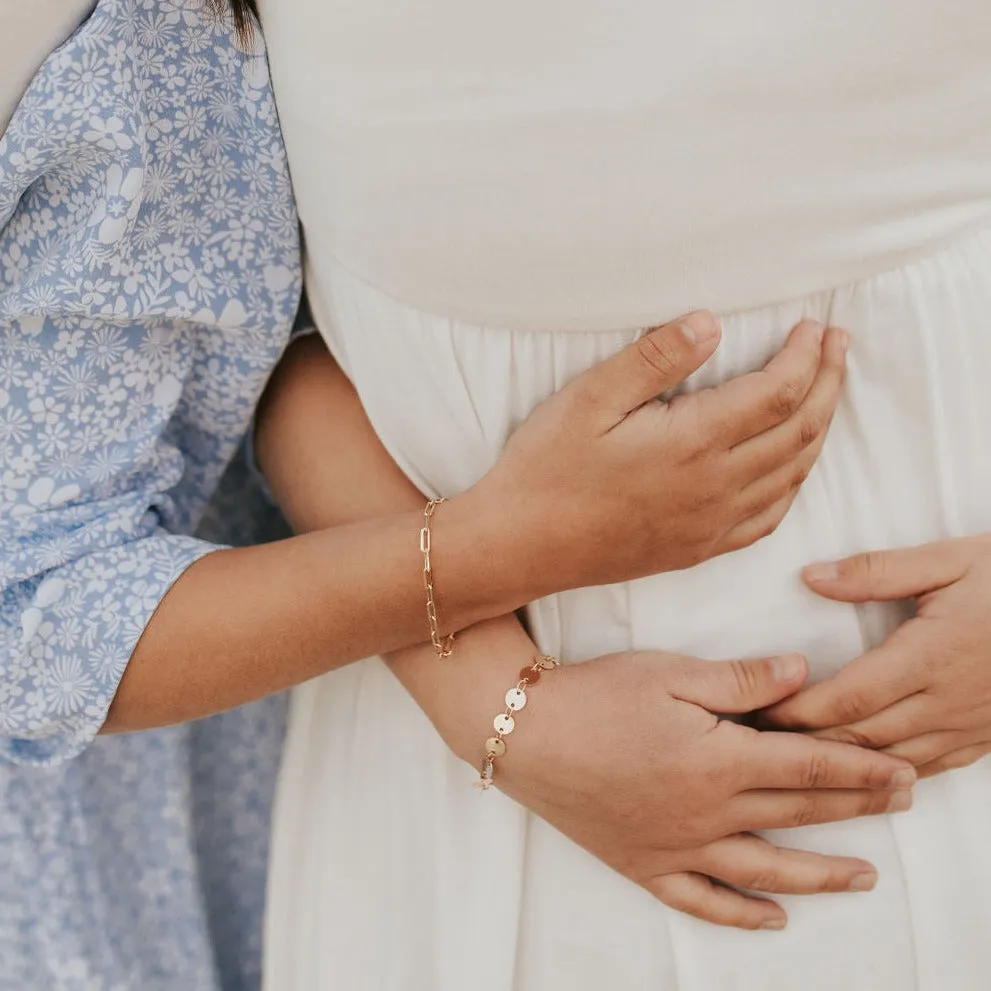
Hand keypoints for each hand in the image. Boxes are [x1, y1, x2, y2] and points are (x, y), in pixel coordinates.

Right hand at [470, 311, 847, 593]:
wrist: (518, 546)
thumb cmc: (545, 469)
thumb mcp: (588, 398)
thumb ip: (654, 358)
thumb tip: (711, 322)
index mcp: (693, 444)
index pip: (779, 391)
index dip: (806, 355)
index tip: (814, 325)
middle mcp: (715, 488)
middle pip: (801, 430)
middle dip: (828, 382)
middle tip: (838, 345)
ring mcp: (711, 525)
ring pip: (793, 474)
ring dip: (820, 427)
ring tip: (826, 392)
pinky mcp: (698, 550)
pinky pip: (769, 517)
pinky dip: (794, 482)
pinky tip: (792, 465)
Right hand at [496, 650, 913, 930]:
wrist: (525, 732)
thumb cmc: (596, 695)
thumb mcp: (669, 673)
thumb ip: (740, 680)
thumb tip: (801, 673)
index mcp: (718, 759)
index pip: (808, 766)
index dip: (860, 768)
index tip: (902, 770)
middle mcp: (707, 813)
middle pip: (797, 814)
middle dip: (857, 808)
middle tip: (904, 803)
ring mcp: (677, 846)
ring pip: (765, 868)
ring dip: (820, 873)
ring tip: (864, 877)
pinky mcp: (644, 863)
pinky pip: (703, 901)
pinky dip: (742, 914)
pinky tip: (772, 918)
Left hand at [764, 537, 990, 777]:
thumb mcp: (950, 559)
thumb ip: (877, 571)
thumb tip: (812, 578)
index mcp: (929, 656)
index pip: (846, 699)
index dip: (796, 713)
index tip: (754, 714)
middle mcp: (948, 700)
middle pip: (861, 738)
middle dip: (805, 746)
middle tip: (756, 746)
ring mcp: (972, 724)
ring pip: (894, 761)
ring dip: (842, 768)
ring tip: (795, 767)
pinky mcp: (990, 736)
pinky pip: (932, 767)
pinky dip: (891, 774)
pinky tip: (865, 776)